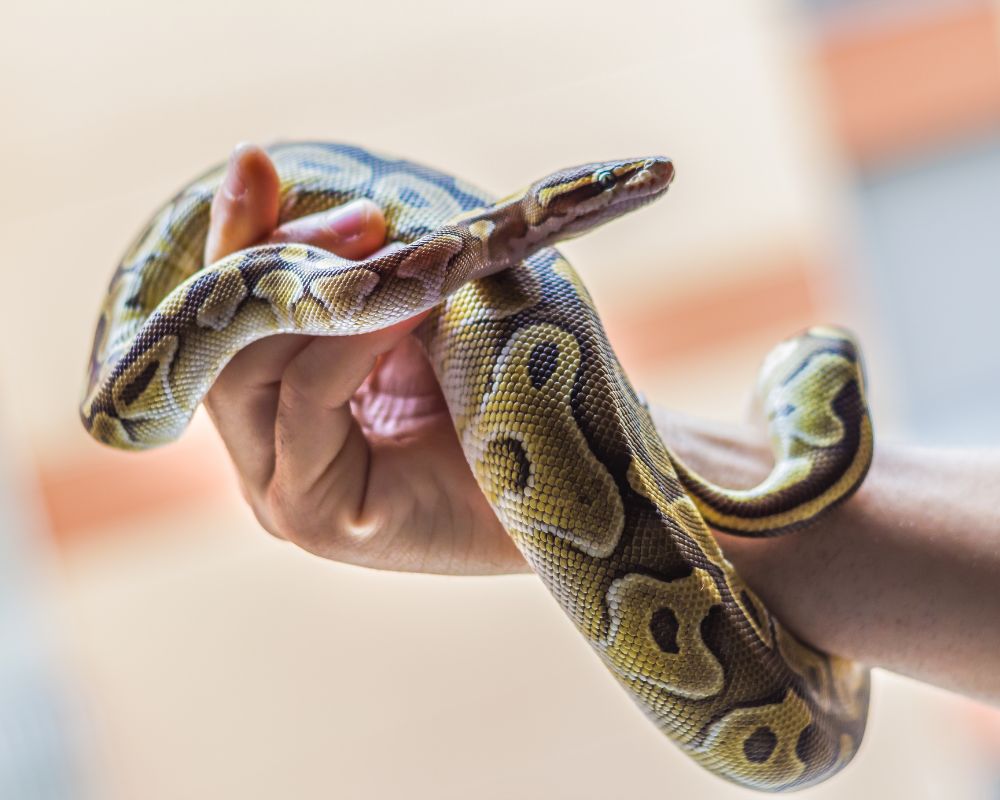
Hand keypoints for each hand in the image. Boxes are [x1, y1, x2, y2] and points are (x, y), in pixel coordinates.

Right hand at [203, 143, 527, 574]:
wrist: (579, 491)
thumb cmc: (511, 395)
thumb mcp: (427, 310)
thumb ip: (361, 270)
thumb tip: (294, 182)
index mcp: (284, 402)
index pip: (228, 314)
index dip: (238, 235)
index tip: (254, 159)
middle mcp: (270, 448)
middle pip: (223, 339)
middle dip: (279, 255)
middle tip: (359, 210)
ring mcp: (282, 490)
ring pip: (246, 368)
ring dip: (319, 290)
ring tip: (387, 237)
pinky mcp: (313, 517)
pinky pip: (307, 400)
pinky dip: (353, 338)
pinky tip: (412, 299)